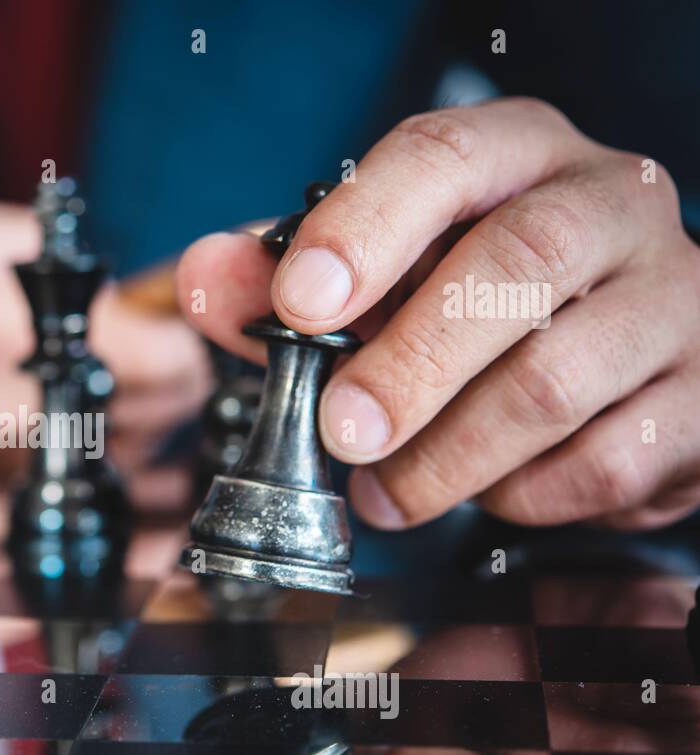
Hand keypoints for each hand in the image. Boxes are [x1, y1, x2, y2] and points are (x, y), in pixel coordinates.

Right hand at [0, 192, 207, 469]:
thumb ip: (49, 255)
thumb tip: (121, 287)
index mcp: (4, 328)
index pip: (157, 366)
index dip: (186, 351)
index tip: (176, 336)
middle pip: (148, 427)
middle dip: (170, 396)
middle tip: (151, 363)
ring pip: (110, 468)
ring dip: (133, 435)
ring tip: (109, 393)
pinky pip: (58, 488)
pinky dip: (81, 465)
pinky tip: (63, 428)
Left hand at [177, 98, 699, 529]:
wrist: (627, 355)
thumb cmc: (479, 303)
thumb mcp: (383, 276)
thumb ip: (287, 278)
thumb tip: (208, 279)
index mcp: (518, 155)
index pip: (443, 155)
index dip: (363, 226)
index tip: (298, 301)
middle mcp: (611, 205)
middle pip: (517, 265)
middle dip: (409, 363)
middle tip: (341, 431)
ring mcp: (672, 299)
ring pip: (555, 379)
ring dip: (447, 456)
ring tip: (385, 493)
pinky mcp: (699, 397)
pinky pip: (603, 462)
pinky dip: (519, 495)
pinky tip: (483, 493)